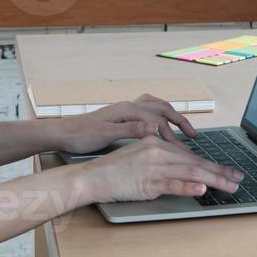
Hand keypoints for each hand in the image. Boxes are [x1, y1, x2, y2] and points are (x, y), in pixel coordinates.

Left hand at [54, 94, 198, 153]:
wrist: (63, 133)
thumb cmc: (82, 136)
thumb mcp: (106, 135)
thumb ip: (132, 130)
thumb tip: (155, 127)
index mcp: (127, 110)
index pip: (157, 121)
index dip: (172, 136)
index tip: (183, 151)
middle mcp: (128, 105)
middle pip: (161, 108)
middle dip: (179, 120)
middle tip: (193, 135)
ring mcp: (125, 108)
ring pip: (156, 105)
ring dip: (171, 114)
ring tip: (184, 127)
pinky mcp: (121, 114)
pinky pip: (147, 108)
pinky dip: (159, 113)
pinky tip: (161, 123)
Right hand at [77, 135, 244, 203]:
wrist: (92, 176)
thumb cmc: (114, 169)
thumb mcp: (140, 156)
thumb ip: (160, 159)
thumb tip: (181, 168)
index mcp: (157, 144)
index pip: (191, 156)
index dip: (212, 164)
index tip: (228, 171)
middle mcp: (157, 152)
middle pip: (195, 163)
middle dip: (220, 172)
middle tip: (238, 179)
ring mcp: (152, 168)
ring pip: (189, 173)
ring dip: (213, 180)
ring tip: (229, 186)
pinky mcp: (146, 182)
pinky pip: (171, 185)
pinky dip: (187, 187)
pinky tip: (201, 189)